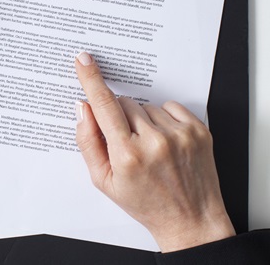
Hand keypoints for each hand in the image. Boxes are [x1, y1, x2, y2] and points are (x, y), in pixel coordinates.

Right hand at [74, 51, 234, 251]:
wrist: (190, 220)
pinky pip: (169, 106)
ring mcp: (178, 135)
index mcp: (127, 154)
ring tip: (149, 146)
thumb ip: (88, 142)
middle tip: (126, 141)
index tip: (83, 60)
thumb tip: (83, 108)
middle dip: (119, 116)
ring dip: (142, 120)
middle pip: (124, 104)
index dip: (91, 79)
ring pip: (146, 106)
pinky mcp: (197, 131)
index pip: (103, 106)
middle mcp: (154, 142)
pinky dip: (163, 118)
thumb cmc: (145, 202)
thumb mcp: (103, 180)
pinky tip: (164, 140)